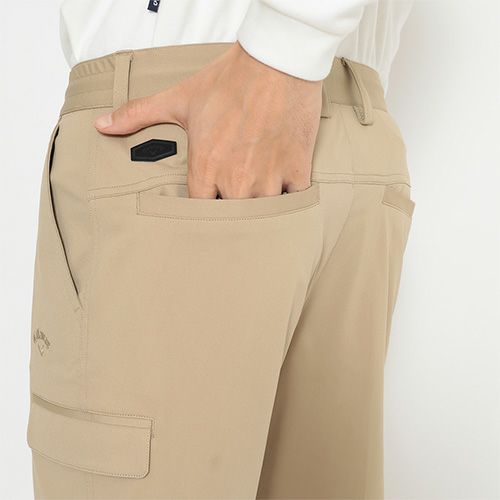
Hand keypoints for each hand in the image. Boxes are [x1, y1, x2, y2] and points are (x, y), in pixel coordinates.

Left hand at [95, 42, 322, 198]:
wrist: (276, 60)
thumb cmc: (228, 80)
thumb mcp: (179, 99)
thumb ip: (138, 115)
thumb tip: (102, 125)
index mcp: (206, 167)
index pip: (197, 211)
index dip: (201, 208)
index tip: (207, 201)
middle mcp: (236, 180)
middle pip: (230, 217)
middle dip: (230, 210)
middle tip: (233, 200)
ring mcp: (269, 177)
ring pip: (263, 214)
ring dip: (260, 207)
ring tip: (258, 194)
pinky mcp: (297, 169)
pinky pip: (295, 201)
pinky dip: (291, 198)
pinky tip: (284, 187)